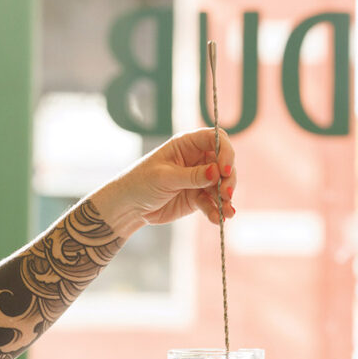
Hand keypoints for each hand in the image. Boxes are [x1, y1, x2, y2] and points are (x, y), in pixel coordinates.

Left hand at [94, 128, 236, 235]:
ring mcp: (199, 179)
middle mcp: (196, 159)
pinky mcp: (197, 197)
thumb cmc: (140, 183)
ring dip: (226, 198)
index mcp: (187, 144)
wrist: (128, 207)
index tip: (225, 170)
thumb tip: (218, 172)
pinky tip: (219, 219)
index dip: (226, 151)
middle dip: (229, 179)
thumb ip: (192, 176)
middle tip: (226, 194)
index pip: (215, 139)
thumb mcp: (165, 178)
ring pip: (222, 184)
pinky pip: (213, 202)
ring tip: (227, 212)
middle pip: (224, 162)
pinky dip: (218, 211)